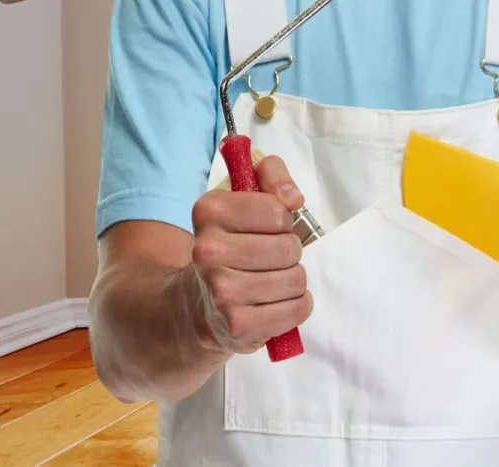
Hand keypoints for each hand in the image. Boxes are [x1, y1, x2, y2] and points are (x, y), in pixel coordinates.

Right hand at [190, 156, 312, 353]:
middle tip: (268, 259)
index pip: (278, 211)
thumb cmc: (233, 242)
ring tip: (270, 281)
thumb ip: (272, 174)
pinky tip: (273, 303)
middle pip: (289, 248)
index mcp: (209, 212)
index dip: (282, 220)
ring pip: (296, 279)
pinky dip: (296, 306)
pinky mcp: (238, 324)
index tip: (266, 228)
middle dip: (289, 252)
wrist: (199, 303)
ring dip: (293, 280)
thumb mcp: (247, 195)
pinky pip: (298, 308)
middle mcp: (208, 251)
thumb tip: (293, 198)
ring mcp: (221, 291)